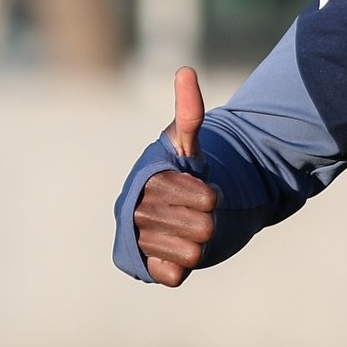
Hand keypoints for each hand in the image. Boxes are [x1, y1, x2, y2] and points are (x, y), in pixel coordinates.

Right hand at [133, 67, 218, 288]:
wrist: (176, 213)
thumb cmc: (183, 174)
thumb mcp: (188, 144)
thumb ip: (189, 113)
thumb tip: (185, 71)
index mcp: (149, 182)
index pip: (202, 198)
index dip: (210, 195)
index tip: (208, 189)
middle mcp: (136, 212)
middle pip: (201, 228)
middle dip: (208, 219)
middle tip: (201, 213)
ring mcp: (140, 242)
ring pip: (192, 253)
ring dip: (199, 242)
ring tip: (190, 230)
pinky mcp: (146, 269)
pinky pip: (175, 275)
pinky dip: (182, 265)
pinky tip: (178, 250)